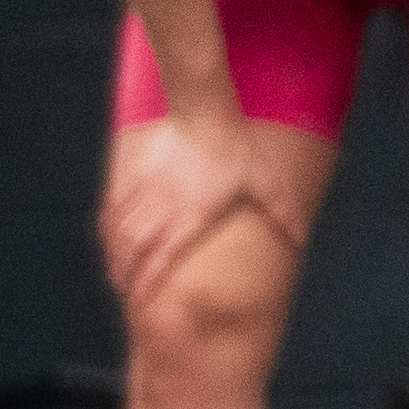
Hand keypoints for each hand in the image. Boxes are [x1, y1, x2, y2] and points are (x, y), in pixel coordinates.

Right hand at [95, 110, 265, 314]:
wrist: (200, 109)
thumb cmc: (232, 145)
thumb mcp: (264, 181)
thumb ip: (281, 212)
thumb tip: (301, 237)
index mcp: (189, 218)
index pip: (161, 259)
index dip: (147, 283)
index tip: (140, 300)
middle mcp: (161, 209)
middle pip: (133, 250)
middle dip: (125, 273)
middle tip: (123, 290)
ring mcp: (144, 191)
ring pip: (120, 231)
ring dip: (114, 253)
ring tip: (113, 269)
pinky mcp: (133, 173)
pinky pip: (114, 206)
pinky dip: (108, 225)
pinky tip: (108, 233)